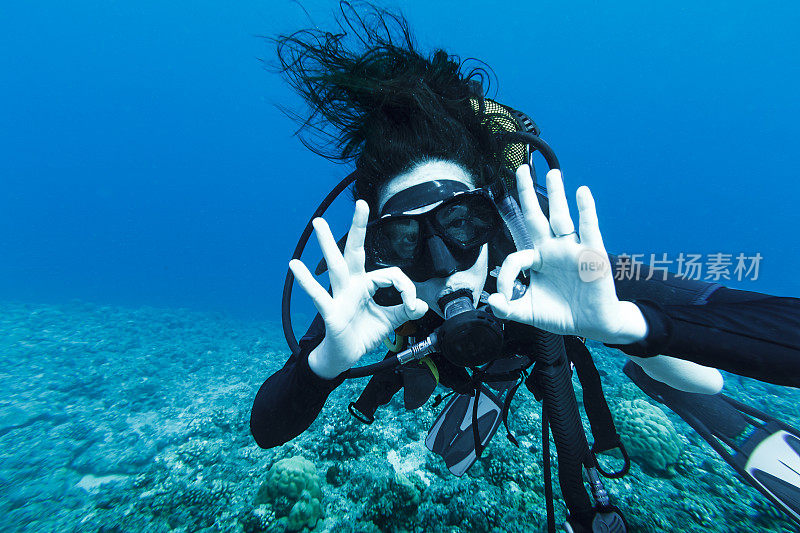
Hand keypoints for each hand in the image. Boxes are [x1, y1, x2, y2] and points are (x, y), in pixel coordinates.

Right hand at [290, 200, 427, 378]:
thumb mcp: (390, 320)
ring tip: (318, 222)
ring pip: (335, 266)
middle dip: (358, 227)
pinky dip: (307, 281)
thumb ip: (405, 310)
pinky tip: (295, 265)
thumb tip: (421, 304)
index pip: (390, 275)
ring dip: (327, 244)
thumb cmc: (363, 333)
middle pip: (354, 251)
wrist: (345, 355)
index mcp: (365, 284)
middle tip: (360, 204)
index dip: (405, 287)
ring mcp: (339, 296)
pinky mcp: (331, 312)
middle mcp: (351, 285)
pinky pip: (319, 296)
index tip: (412, 303)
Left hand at [487, 165, 647, 343]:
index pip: (515, 257)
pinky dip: (586, 210)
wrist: (593, 324)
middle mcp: (552, 250)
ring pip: (561, 217)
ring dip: (557, 194)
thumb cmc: (562, 314)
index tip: (503, 296)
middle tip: (521, 169)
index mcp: (537, 260)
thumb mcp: (528, 313)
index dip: (506, 276)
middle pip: (536, 216)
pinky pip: (588, 228)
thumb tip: (492, 301)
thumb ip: (507, 309)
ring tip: (552, 173)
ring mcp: (572, 249)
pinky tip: (582, 193)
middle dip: (527, 193)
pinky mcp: (591, 254)